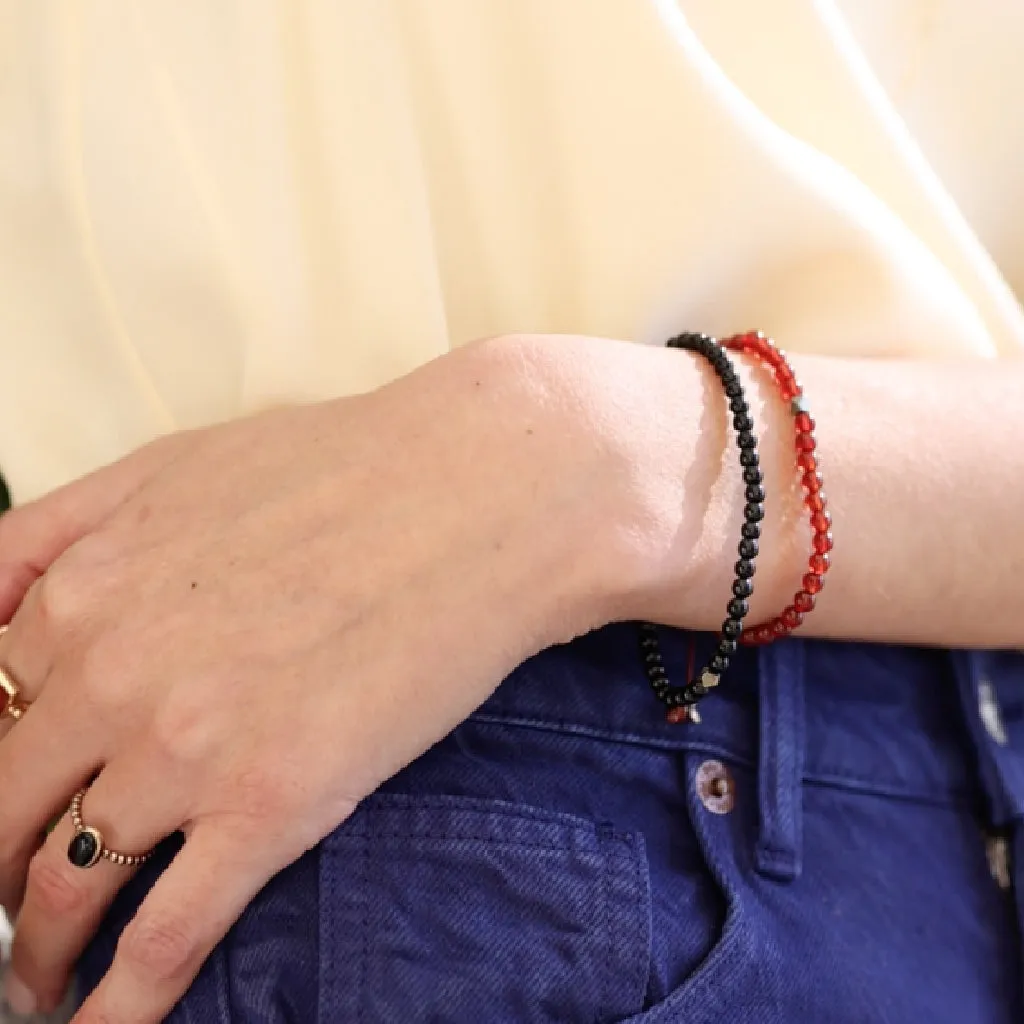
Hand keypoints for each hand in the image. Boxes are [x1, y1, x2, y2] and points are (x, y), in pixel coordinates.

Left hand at [0, 335, 647, 1021]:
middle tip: (3, 905)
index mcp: (83, 592)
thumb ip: (66, 529)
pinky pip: (167, 936)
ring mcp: (188, 747)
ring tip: (39, 980)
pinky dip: (121, 1002)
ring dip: (38, 948)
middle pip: (2, 807)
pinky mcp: (273, 804)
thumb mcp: (176, 465)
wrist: (477, 492)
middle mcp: (110, 674)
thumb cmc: (347, 468)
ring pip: (65, 882)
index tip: (4, 800)